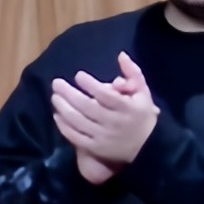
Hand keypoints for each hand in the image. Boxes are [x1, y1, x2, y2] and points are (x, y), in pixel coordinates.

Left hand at [49, 52, 160, 182]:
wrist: (148, 148)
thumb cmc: (141, 115)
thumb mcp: (143, 92)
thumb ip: (132, 73)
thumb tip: (120, 55)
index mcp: (126, 107)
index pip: (105, 95)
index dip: (90, 84)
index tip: (78, 75)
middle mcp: (114, 122)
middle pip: (87, 107)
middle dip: (69, 94)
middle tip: (56, 83)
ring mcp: (103, 137)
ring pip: (78, 122)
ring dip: (63, 108)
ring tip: (55, 97)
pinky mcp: (96, 148)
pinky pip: (75, 137)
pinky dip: (64, 126)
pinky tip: (57, 115)